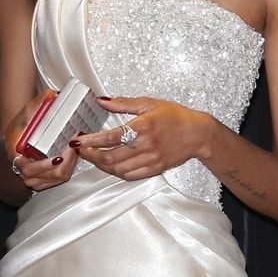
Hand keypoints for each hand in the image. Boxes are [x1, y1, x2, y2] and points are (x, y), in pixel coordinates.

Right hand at [3, 93, 75, 191]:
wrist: (13, 143)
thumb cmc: (18, 129)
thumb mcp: (24, 115)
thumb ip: (37, 105)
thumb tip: (53, 94)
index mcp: (16, 157)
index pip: (29, 168)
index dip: (45, 165)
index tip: (58, 156)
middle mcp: (24, 172)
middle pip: (49, 176)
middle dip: (66, 162)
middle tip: (75, 146)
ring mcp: (34, 178)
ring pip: (56, 179)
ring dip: (69, 165)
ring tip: (77, 148)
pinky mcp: (43, 180)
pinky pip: (58, 179)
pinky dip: (68, 168)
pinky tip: (74, 155)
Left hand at [75, 97, 212, 181]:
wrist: (198, 134)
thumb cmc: (176, 116)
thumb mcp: (150, 103)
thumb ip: (124, 104)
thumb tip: (102, 101)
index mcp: (144, 126)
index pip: (110, 137)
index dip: (91, 141)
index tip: (78, 140)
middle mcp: (146, 145)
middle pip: (111, 157)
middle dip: (91, 155)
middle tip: (81, 150)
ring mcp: (151, 159)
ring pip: (118, 169)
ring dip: (102, 165)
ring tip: (93, 157)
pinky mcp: (155, 169)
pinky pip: (130, 176)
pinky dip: (116, 172)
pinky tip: (110, 166)